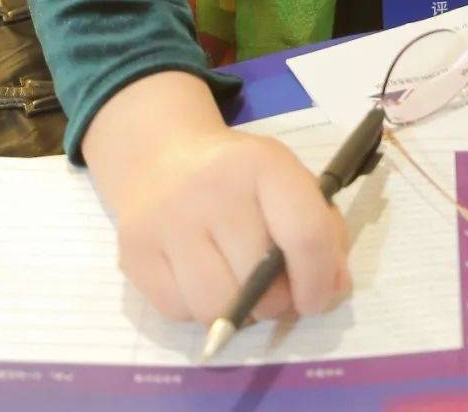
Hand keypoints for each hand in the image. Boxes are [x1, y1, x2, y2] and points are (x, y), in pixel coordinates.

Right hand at [84, 72, 350, 324]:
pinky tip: (202, 278)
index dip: (318, 281)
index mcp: (264, 164)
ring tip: (239, 287)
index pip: (304, 235)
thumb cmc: (241, 177)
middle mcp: (212, 187)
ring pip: (217, 308)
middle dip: (277, 302)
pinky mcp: (135, 251)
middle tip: (274, 289)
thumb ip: (323, 233)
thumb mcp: (288, 182)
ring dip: (237, 312)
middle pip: (260, 285)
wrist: (163, 155)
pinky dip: (199, 310)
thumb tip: (332, 290)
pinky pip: (179, 312)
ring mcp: (167, 220)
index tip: (317, 298)